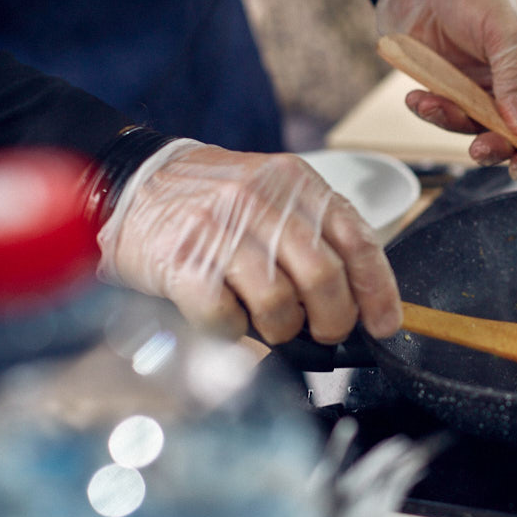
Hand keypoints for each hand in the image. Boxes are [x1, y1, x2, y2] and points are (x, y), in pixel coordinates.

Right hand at [96, 140, 401, 344]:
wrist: (131, 183)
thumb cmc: (212, 202)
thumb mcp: (273, 197)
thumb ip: (314, 236)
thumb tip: (357, 299)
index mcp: (297, 185)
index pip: (358, 242)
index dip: (379, 291)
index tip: (385, 324)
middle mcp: (263, 202)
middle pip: (324, 278)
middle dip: (334, 320)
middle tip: (326, 333)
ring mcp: (222, 231)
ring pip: (280, 303)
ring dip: (283, 330)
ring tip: (273, 325)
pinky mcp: (184, 263)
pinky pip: (227, 318)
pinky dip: (235, 331)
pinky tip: (229, 319)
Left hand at [376, 0, 516, 175]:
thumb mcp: (508, 34)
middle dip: (502, 145)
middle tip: (481, 150)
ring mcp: (496, 90)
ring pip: (487, 130)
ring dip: (460, 125)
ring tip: (436, 108)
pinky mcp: (463, 92)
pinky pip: (455, 116)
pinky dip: (437, 112)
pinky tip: (420, 99)